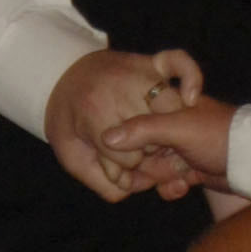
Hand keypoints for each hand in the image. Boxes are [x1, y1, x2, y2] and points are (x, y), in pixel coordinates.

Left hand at [48, 49, 205, 200]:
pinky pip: (180, 64)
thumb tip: (128, 190)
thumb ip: (99, 182)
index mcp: (95, 114)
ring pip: (172, 113)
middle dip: (146, 153)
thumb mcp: (71, 157)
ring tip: (152, 132)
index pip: (129, 160)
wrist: (59, 73)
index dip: (124, 170)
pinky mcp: (151, 61)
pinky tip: (190, 97)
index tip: (112, 163)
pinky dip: (191, 78)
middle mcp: (118, 91)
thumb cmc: (67, 119)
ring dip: (168, 129)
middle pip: (153, 141)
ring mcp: (137, 74)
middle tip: (132, 149)